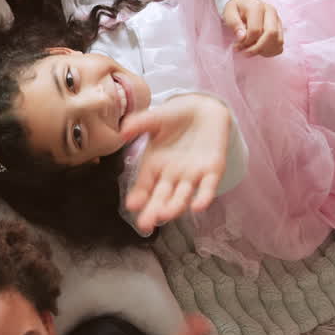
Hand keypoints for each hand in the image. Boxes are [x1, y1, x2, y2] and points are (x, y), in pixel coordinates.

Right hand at [120, 94, 230, 233]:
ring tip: (165, 215)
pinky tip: (197, 207)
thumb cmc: (175, 116)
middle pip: (161, 196)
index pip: (144, 185)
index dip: (139, 195)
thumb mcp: (154, 118)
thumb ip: (139, 124)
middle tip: (145, 224)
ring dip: (174, 207)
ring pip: (182, 195)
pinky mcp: (212, 171)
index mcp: (154, 165)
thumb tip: (122, 131)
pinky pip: (207, 187)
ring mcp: (192, 175)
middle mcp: (171, 175)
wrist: (203, 109)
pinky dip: (203, 197)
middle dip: (153, 210)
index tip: (132, 205)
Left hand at [222, 0, 283, 56]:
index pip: (256, 30)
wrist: (245, 3)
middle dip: (257, 48)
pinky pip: (280, 45)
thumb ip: (234, 24)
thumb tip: (242, 37)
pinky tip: (258, 50)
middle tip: (245, 53)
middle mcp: (271, 12)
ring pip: (278, 41)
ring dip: (264, 51)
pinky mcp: (280, 28)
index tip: (237, 46)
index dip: (246, 42)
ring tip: (250, 51)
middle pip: (271, 34)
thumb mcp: (229, 13)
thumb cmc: (236, 9)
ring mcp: (278, 20)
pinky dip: (270, 52)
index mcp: (257, 7)